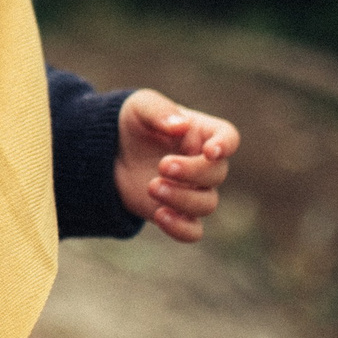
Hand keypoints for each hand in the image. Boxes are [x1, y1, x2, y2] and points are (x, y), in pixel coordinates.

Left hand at [113, 89, 240, 241]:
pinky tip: (160, 215)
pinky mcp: (177, 212)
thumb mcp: (139, 107)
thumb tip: (181, 126)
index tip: (209, 151)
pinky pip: (193, 231)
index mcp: (201, 133)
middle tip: (162, 165)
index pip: (228, 138)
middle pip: (217, 173)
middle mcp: (203, 163)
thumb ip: (159, 111)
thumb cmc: (132, 124)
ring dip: (182, 198)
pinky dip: (181, 229)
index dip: (225, 145)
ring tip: (152, 186)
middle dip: (192, 172)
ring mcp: (192, 190)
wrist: (109, 153)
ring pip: (207, 204)